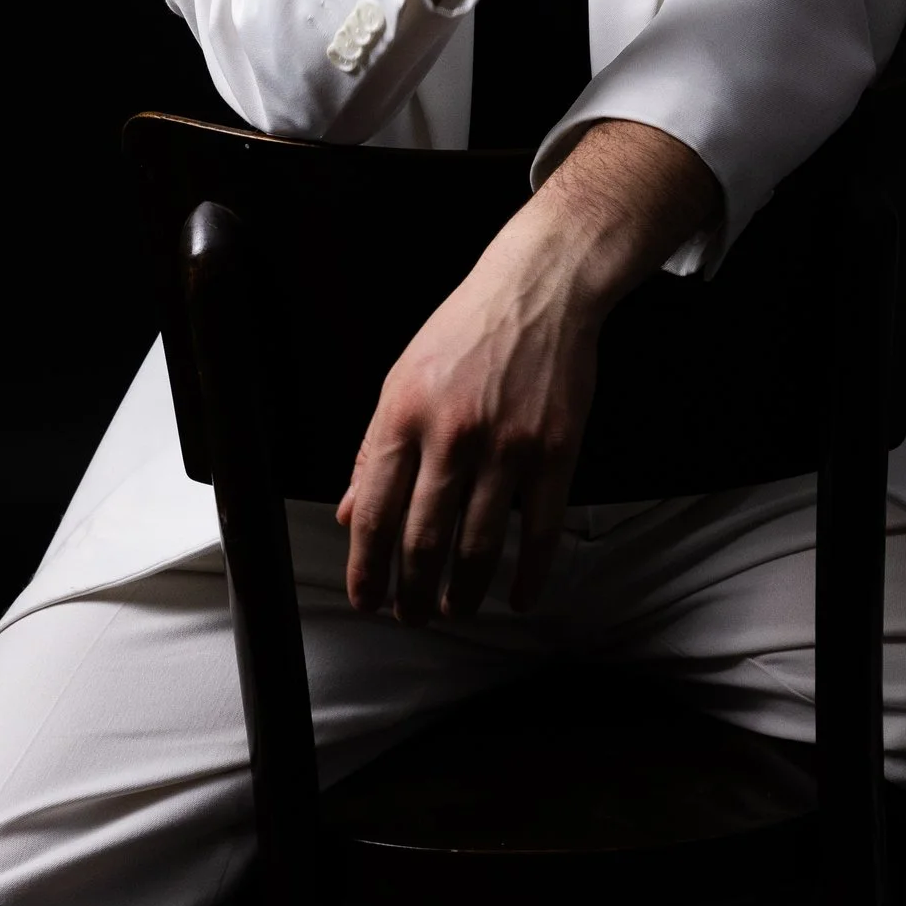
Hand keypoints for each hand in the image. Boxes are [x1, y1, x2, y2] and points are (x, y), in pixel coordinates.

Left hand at [335, 204, 601, 622]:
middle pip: (423, 540)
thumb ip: (373, 450)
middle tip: (411, 615)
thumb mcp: (402, 379)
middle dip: (412, 593)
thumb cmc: (466, 330)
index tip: (365, 599)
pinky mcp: (556, 452)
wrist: (540, 289)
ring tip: (454, 608)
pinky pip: (540, 530)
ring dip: (462, 591)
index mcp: (403, 416)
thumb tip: (349, 512)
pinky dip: (529, 574)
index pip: (373, 513)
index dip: (365, 569)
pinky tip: (519, 596)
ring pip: (478, 545)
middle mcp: (451, 436)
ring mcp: (507, 447)